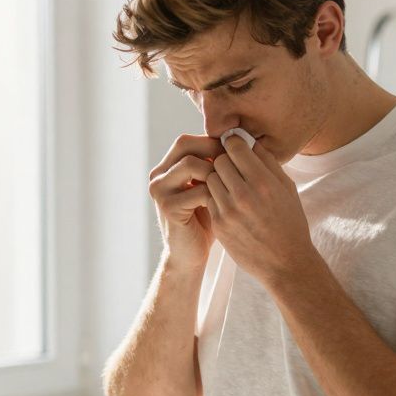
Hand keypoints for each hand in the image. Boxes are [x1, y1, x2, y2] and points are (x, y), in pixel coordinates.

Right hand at [148, 134, 227, 271]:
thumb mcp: (209, 188)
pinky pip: (198, 190)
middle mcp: (158, 176)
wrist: (191, 256)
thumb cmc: (206, 221)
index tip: (235, 154)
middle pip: (184, 144)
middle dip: (213, 150)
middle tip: (234, 163)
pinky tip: (224, 205)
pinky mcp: (167, 207)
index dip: (213, 142)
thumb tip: (237, 139)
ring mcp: (160, 191)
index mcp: (166, 168)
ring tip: (229, 186)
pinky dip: (216, 194)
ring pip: (190, 164)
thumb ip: (214, 166)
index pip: (188, 140)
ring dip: (215, 172)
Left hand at [203, 135, 317, 284]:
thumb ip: (268, 162)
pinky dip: (215, 197)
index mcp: (263, 182)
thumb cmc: (290, 222)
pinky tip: (227, 202)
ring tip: (230, 185)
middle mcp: (244, 195)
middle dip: (225, 161)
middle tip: (233, 168)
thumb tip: (249, 141)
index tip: (237, 149)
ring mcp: (229, 211)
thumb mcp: (287, 188)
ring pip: (210, 178)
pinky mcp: (219, 225)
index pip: (234, 146)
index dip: (234, 144)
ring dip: (218, 178)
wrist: (285, 263)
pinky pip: (208, 198)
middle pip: (219, 160)